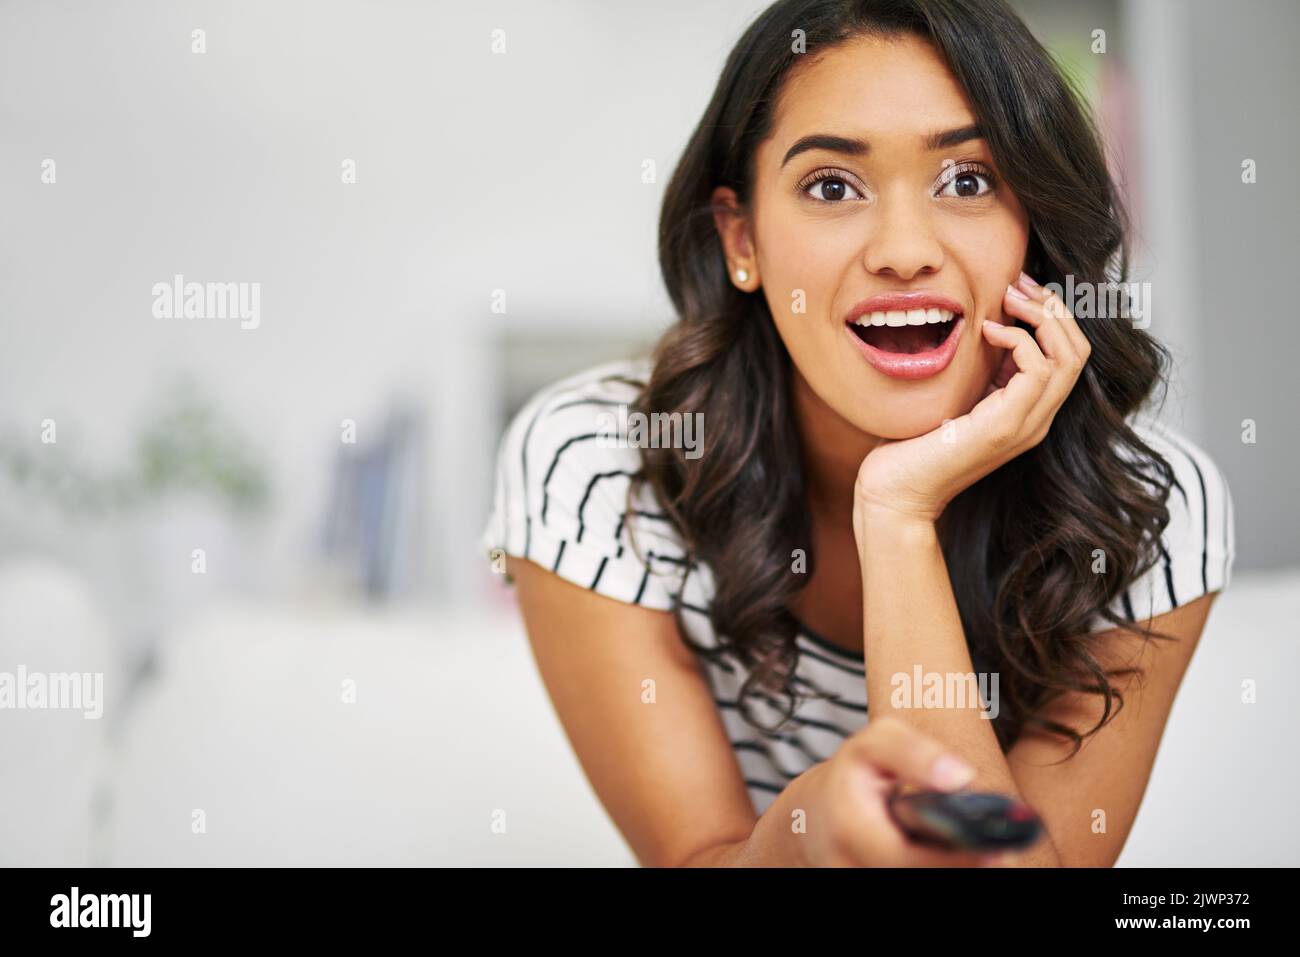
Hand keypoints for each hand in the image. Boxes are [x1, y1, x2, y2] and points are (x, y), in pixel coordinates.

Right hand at [793, 715, 1010, 866]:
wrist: (815, 816)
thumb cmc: (854, 775)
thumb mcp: (875, 743)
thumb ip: (914, 751)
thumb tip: (961, 778)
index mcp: (848, 828)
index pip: (904, 858)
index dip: (954, 858)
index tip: (996, 851)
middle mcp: (848, 867)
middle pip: (915, 877)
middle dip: (962, 868)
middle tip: (1003, 856)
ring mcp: (856, 880)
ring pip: (917, 882)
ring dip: (955, 869)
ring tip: (982, 852)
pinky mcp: (868, 885)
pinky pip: (912, 881)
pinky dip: (939, 868)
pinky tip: (957, 858)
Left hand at [852, 271, 1090, 528]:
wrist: (896, 493)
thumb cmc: (913, 446)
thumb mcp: (956, 396)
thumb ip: (980, 371)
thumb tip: (989, 327)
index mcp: (1026, 412)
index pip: (1068, 356)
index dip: (1051, 316)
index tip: (1019, 289)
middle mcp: (1035, 420)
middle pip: (1078, 351)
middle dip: (1055, 309)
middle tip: (1019, 284)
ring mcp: (1024, 426)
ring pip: (1068, 358)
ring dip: (1042, 317)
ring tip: (1009, 298)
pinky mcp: (1005, 427)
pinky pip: (1038, 371)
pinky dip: (1018, 340)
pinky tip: (988, 331)